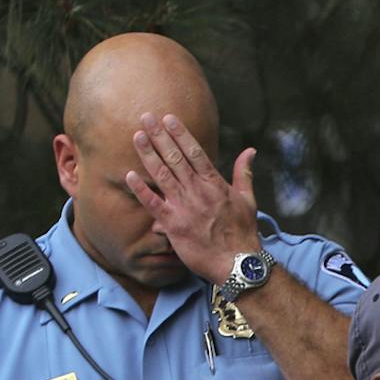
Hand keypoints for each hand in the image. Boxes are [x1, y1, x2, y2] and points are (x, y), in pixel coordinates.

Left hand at [125, 113, 262, 283]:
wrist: (238, 262)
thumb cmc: (244, 232)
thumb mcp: (248, 199)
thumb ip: (244, 172)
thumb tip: (250, 150)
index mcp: (215, 184)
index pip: (195, 152)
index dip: (180, 134)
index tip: (168, 118)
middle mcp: (198, 192)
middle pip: (175, 158)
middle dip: (160, 136)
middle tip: (146, 117)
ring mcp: (184, 207)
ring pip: (162, 175)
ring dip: (148, 154)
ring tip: (137, 136)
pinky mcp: (173, 225)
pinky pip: (153, 204)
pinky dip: (141, 190)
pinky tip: (129, 175)